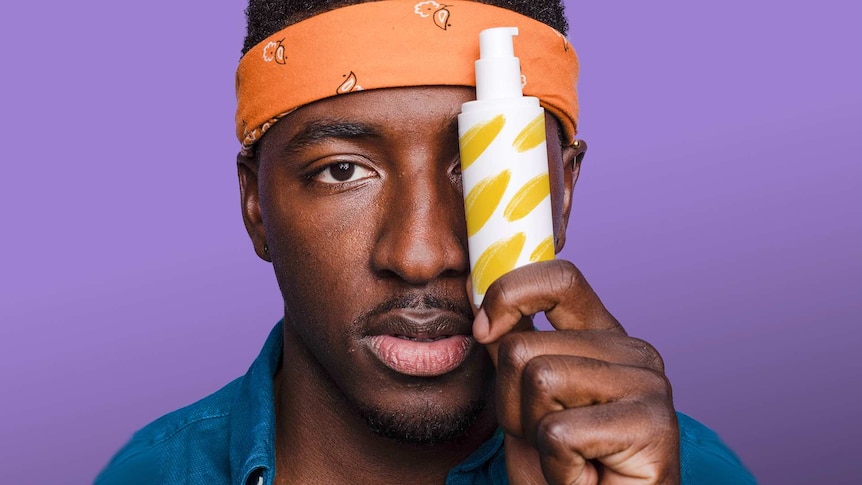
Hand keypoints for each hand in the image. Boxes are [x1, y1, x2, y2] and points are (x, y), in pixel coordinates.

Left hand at [471, 260, 679, 484]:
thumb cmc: (562, 469)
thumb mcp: (522, 403)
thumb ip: (511, 348)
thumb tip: (478, 294)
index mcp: (602, 336)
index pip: (559, 279)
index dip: (510, 293)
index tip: (484, 329)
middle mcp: (632, 351)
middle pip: (524, 347)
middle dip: (514, 406)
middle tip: (551, 441)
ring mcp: (648, 383)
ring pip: (539, 380)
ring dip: (535, 435)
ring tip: (568, 458)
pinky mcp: (653, 424)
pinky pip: (558, 432)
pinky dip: (556, 468)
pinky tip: (585, 478)